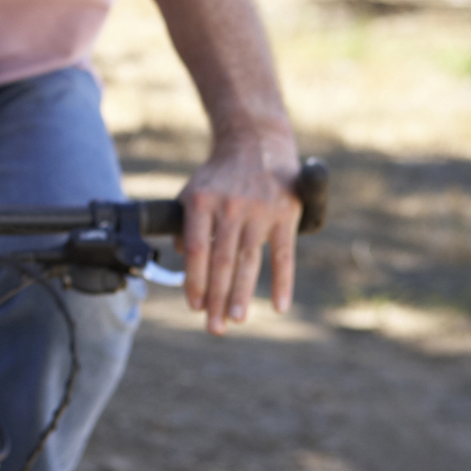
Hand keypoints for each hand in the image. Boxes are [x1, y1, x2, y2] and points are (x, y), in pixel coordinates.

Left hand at [178, 144, 300, 334]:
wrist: (255, 143)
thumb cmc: (220, 176)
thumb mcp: (193, 191)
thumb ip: (186, 225)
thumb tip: (184, 256)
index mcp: (201, 202)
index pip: (196, 250)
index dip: (195, 281)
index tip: (195, 306)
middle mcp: (230, 207)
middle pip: (221, 262)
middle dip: (217, 298)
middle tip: (214, 327)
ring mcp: (260, 211)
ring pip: (249, 262)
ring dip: (242, 295)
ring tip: (235, 320)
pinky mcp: (286, 215)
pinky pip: (284, 255)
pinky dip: (282, 283)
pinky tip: (278, 306)